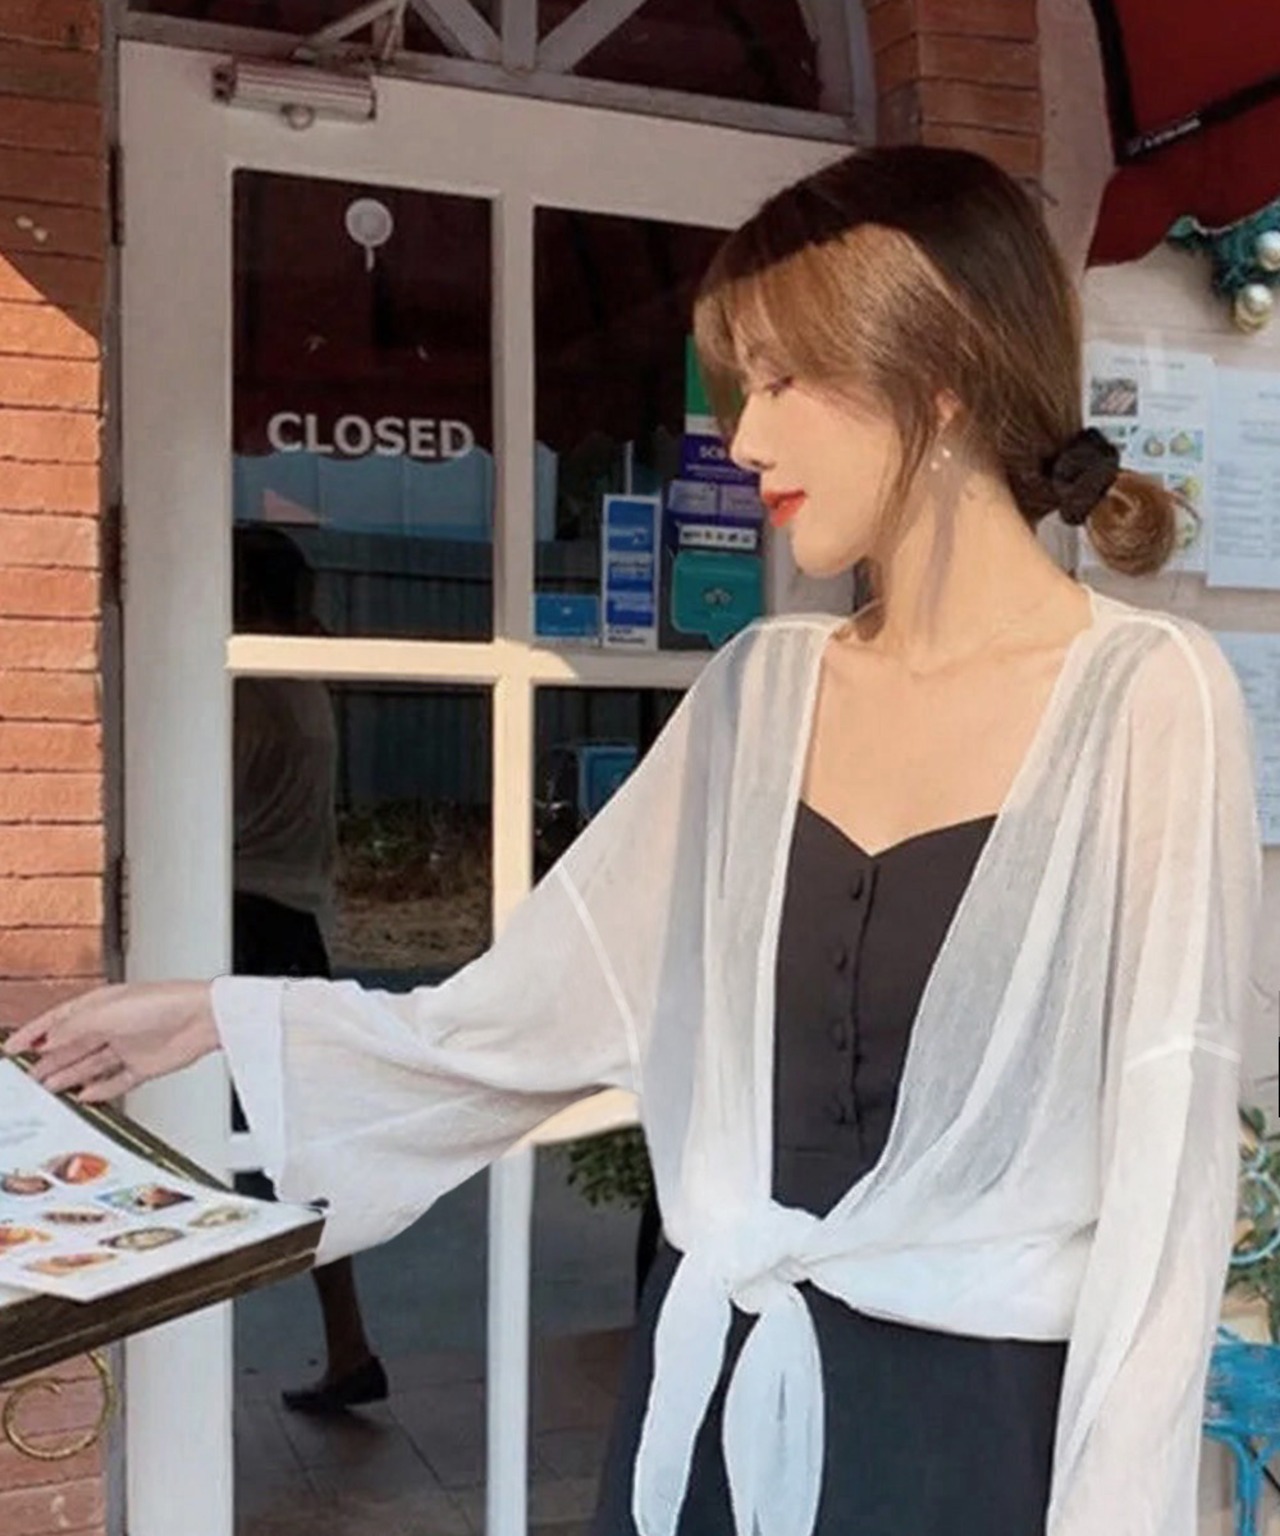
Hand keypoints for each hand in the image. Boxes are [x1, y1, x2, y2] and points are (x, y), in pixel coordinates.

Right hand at [2, 981, 219, 1101]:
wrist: (203, 1019)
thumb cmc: (163, 1003)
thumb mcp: (107, 1014)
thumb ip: (73, 1029)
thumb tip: (48, 1041)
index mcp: (101, 1005)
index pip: (58, 1020)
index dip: (33, 1034)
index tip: (12, 1048)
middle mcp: (112, 1025)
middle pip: (71, 1047)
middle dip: (48, 1062)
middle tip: (26, 1079)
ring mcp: (128, 1046)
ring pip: (89, 1065)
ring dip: (67, 1078)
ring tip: (47, 1091)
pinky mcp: (144, 1066)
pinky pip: (115, 1081)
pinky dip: (99, 1090)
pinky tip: (84, 1098)